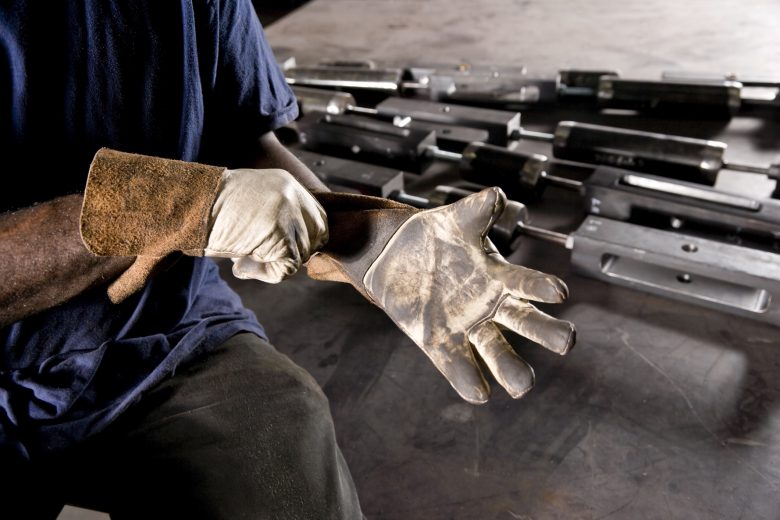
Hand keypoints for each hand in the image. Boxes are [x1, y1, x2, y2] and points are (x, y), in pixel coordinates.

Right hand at [205, 168, 327, 282]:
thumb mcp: (250, 205)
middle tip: (262, 256)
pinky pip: (288, 267)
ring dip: (275, 264)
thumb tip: (295, 252)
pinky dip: (267, 274)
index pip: (317, 217)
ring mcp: (289, 213)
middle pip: (318, 236)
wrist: (188, 207)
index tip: (280, 249)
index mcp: (286, 183)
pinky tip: (242, 264)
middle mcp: (293, 194)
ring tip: (244, 257)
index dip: (304, 239)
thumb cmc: (209, 211)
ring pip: (302, 254)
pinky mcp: (281, 234)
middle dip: (295, 253)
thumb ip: (276, 219)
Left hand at [308, 187, 574, 403]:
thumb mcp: (455, 221)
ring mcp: (468, 328)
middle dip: (547, 333)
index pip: (526, 284)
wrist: (394, 255)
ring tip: (522, 385)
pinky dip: (468, 379)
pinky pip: (458, 365)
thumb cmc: (434, 236)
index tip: (557, 293)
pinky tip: (478, 393)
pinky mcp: (441, 343)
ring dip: (511, 369)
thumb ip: (476, 211)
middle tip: (566, 342)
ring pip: (498, 354)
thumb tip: (497, 196)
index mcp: (498, 276)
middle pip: (526, 324)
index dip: (541, 288)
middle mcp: (491, 306)